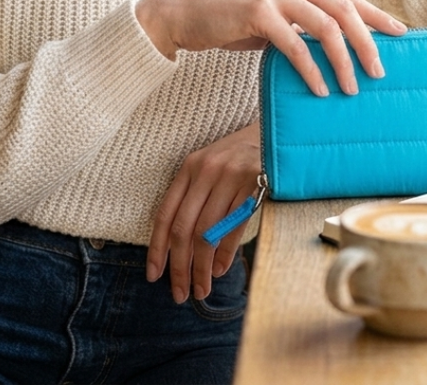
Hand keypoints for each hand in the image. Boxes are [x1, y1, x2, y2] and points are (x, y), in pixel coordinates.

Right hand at [135, 0, 405, 95]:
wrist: (180, 12)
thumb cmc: (225, 17)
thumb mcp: (268, 13)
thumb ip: (297, 21)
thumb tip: (331, 48)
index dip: (375, 14)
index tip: (401, 33)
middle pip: (343, 8)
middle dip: (368, 42)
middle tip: (381, 72)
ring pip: (325, 26)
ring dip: (344, 60)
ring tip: (352, 88)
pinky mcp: (257, 11)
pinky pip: (295, 44)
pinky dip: (311, 69)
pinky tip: (320, 89)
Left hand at [147, 123, 260, 302]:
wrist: (273, 133)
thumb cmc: (236, 159)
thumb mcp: (209, 170)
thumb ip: (194, 201)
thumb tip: (182, 251)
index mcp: (189, 168)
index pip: (165, 214)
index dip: (157, 248)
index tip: (154, 276)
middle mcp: (206, 171)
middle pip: (184, 228)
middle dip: (179, 266)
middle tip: (180, 293)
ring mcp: (230, 176)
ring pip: (207, 232)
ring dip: (202, 267)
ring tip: (201, 288)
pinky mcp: (254, 183)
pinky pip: (234, 226)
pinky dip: (225, 252)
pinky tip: (220, 269)